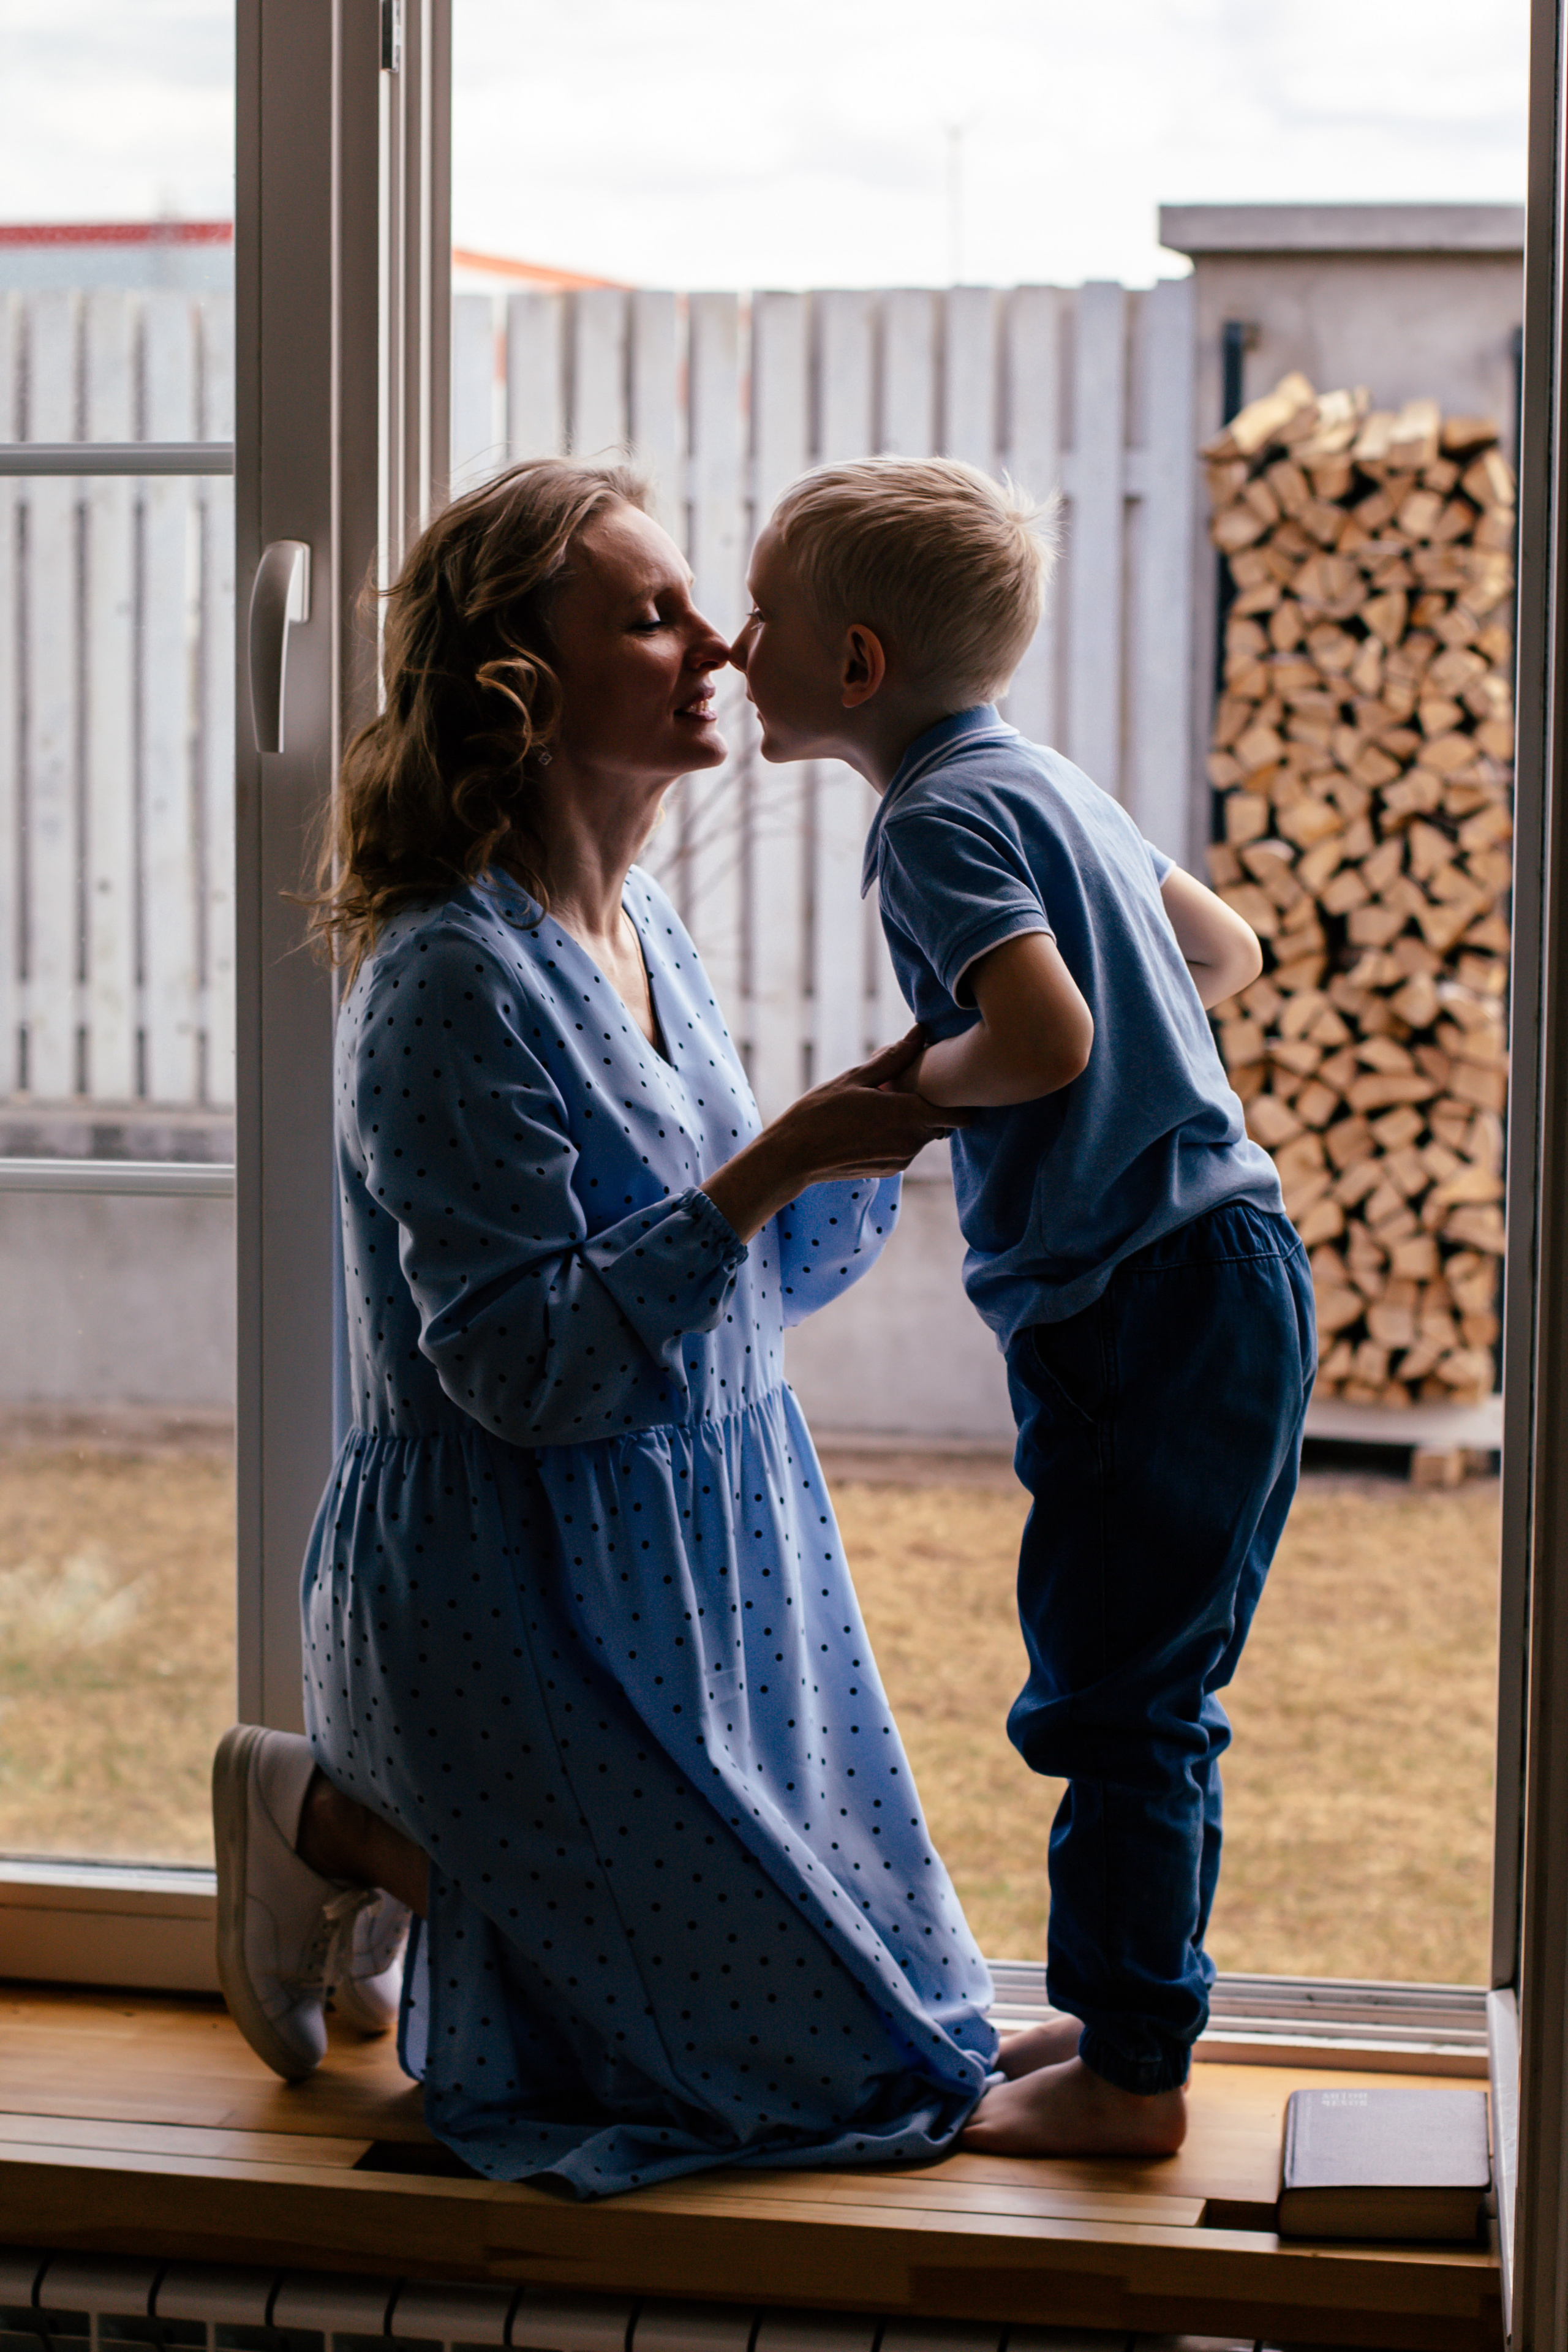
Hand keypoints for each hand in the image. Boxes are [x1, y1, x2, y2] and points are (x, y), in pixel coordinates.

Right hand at [780, 1027, 960, 1178]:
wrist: (793, 1157)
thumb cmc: (819, 1113)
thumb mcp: (854, 1078)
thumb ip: (894, 1058)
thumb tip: (920, 1032)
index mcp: (906, 1115)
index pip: (960, 1115)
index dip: (961, 1099)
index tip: (950, 1084)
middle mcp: (911, 1142)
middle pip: (942, 1122)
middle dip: (931, 1105)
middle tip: (904, 1088)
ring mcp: (901, 1160)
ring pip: (924, 1135)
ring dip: (912, 1120)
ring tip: (880, 1106)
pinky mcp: (890, 1170)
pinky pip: (906, 1148)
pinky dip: (898, 1135)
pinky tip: (871, 1125)